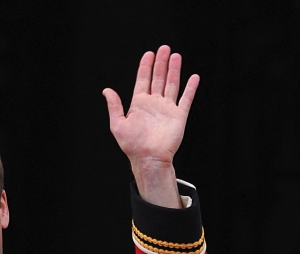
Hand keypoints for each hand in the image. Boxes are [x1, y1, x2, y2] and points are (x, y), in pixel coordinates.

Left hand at [103, 46, 199, 206]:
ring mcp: (167, 108)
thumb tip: (106, 90)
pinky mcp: (178, 115)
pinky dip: (190, 88)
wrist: (148, 158)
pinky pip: (186, 99)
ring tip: (176, 56)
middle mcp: (154, 104)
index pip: (143, 80)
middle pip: (158, 78)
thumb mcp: (118, 124)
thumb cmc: (132, 144)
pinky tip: (193, 77)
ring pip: (172, 84)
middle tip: (164, 48)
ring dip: (174, 70)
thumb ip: (114, 106)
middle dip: (161, 63)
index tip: (149, 54)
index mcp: (139, 104)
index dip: (146, 66)